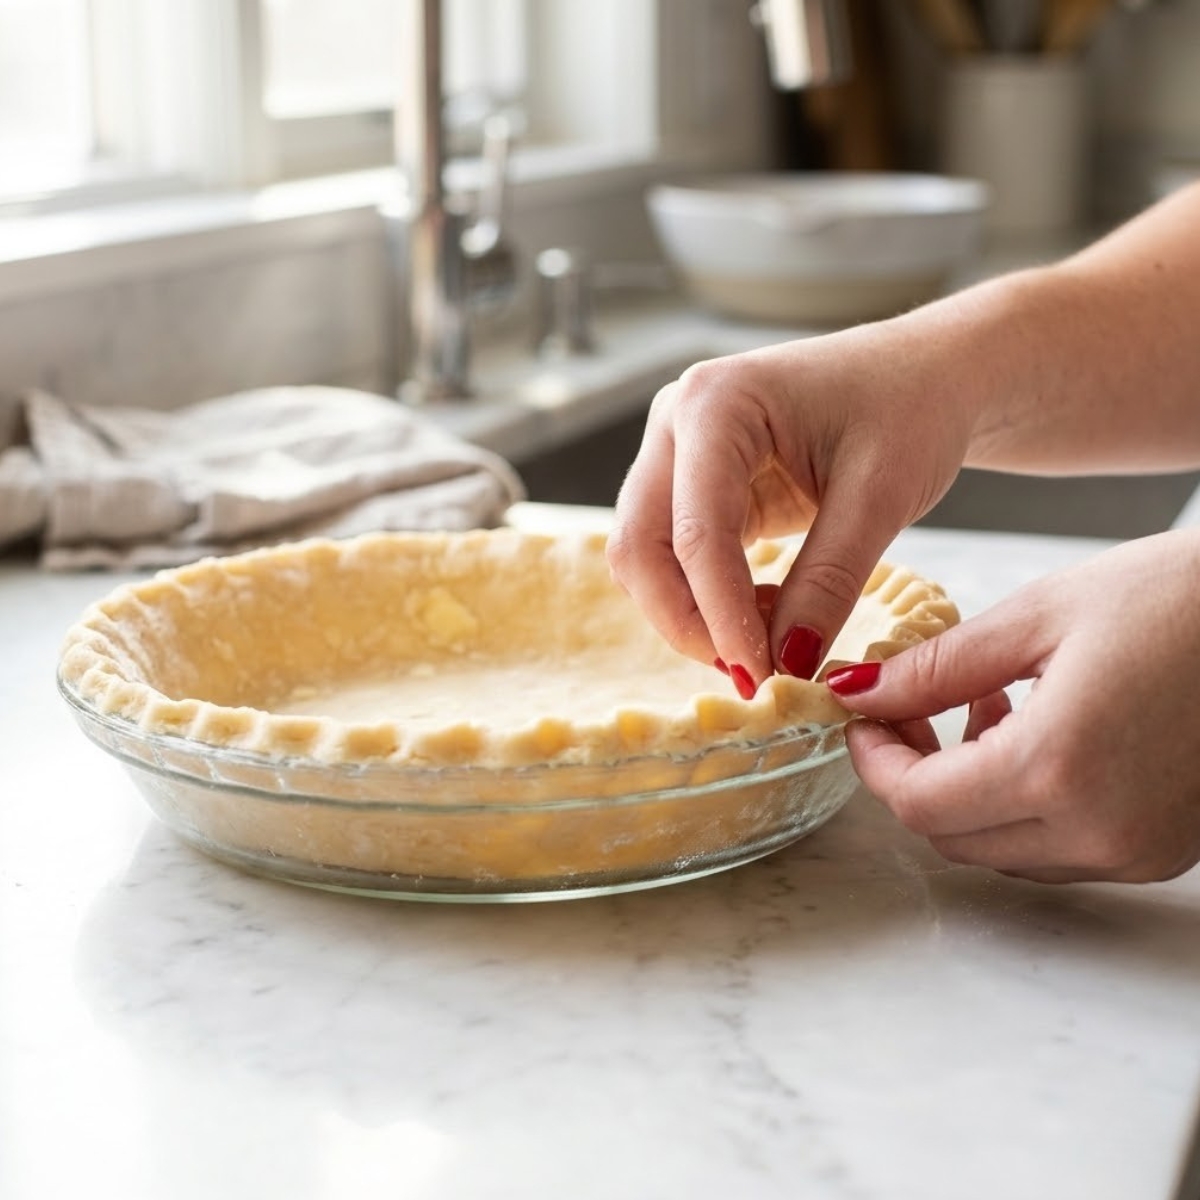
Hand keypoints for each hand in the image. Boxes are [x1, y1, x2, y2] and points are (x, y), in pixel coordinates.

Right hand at [606, 317, 974, 695]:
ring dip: (691, 614)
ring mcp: (675, 453)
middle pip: (639, 545)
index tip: (760, 677)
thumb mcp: (881, 496)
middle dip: (687, 620)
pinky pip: (672, 557)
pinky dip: (706, 598)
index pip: (696, 531)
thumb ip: (828, 581)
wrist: (928, 375)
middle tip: (751, 674)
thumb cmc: (912, 409)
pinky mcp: (692, 486)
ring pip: (645, 557)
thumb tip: (787, 664)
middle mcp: (676, 421)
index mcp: (715, 402)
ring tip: (767, 642)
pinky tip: (764, 615)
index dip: (721, 614)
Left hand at [827, 529, 1199, 882]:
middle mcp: (1102, 829)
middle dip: (913, 776)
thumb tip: (858, 691)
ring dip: (965, 791)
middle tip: (905, 710)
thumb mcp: (1041, 616)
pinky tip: (1032, 732)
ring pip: (1002, 849)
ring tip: (979, 706)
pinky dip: (1021, 803)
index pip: (920, 804)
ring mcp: (1139, 850)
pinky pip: (1058, 847)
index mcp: (1060, 768)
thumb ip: (935, 667)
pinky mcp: (1163, 849)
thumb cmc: (1182, 600)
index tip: (862, 716)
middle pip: (952, 838)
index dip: (875, 761)